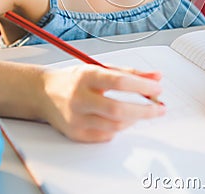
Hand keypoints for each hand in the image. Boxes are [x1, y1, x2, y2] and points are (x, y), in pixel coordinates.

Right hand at [40, 64, 164, 141]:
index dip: (142, 86)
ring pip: (114, 125)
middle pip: (117, 108)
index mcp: (86, 76)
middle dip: (144, 110)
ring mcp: (76, 118)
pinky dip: (118, 127)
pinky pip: (105, 135)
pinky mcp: (75, 133)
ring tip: (141, 111)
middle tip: (159, 108)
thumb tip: (156, 77)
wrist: (45, 93)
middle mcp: (79, 98)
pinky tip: (123, 119)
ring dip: (133, 119)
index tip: (157, 89)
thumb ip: (129, 73)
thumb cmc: (76, 79)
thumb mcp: (100, 69)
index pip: (119, 81)